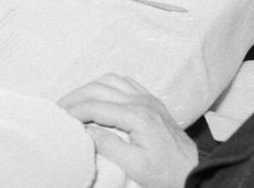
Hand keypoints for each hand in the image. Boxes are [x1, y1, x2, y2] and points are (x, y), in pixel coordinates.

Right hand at [58, 74, 197, 187]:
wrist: (194, 173)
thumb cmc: (166, 175)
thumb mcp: (135, 166)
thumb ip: (109, 145)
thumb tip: (85, 130)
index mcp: (137, 115)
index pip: (96, 106)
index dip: (75, 111)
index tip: (59, 119)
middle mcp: (142, 101)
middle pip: (100, 87)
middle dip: (77, 96)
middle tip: (60, 108)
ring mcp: (148, 98)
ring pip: (112, 80)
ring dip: (91, 87)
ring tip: (76, 101)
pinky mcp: (153, 102)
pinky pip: (126, 82)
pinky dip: (108, 85)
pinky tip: (101, 96)